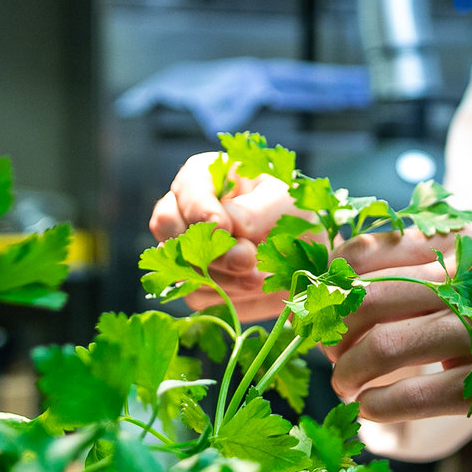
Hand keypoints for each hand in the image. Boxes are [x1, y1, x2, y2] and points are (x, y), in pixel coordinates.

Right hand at [148, 151, 290, 316]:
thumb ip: (256, 210)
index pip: (187, 187)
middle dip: (209, 248)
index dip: (201, 209)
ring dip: (222, 276)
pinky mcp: (191, 282)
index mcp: (206, 177)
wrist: (303, 259)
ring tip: (259, 276)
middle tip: (247, 260)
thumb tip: (220, 227)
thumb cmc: (293, 215)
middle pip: (168, 225)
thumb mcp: (285, 202)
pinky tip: (252, 288)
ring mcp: (183, 247)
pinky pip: (194, 292)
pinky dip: (225, 295)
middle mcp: (185, 210)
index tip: (224, 228)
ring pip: (180, 263)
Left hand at [328, 228, 471, 426]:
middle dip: (331, 335)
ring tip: (346, 388)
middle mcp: (470, 278)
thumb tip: (329, 289)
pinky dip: (378, 406)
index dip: (327, 287)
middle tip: (328, 356)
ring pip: (384, 348)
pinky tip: (371, 410)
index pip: (365, 253)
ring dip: (348, 375)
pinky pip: (413, 395)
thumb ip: (417, 266)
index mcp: (460, 242)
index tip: (319, 311)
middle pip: (365, 300)